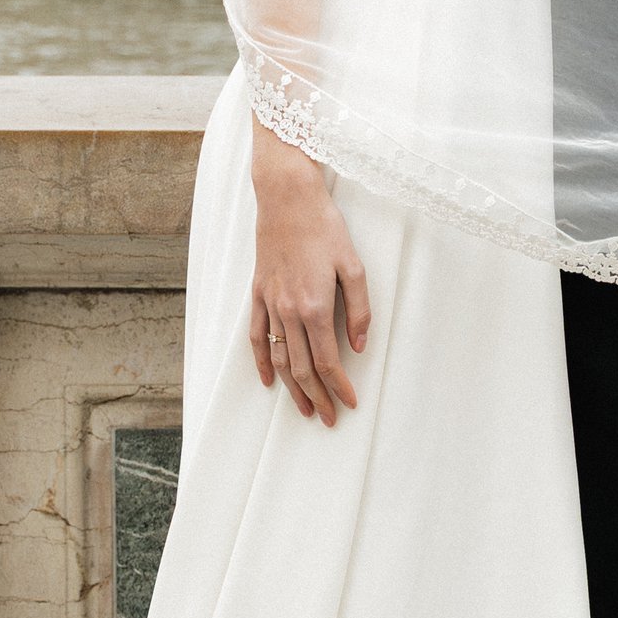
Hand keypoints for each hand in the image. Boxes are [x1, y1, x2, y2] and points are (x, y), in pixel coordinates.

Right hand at [249, 125, 370, 424]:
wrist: (287, 199)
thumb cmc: (324, 228)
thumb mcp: (354, 266)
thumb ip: (359, 309)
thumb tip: (358, 346)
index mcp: (316, 306)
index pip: (327, 361)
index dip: (339, 387)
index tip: (350, 404)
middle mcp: (290, 311)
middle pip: (302, 368)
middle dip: (317, 397)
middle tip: (329, 418)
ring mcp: (270, 304)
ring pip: (280, 358)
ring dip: (292, 388)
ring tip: (305, 409)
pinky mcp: (258, 294)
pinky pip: (257, 336)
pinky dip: (262, 362)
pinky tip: (269, 380)